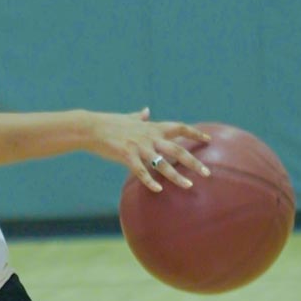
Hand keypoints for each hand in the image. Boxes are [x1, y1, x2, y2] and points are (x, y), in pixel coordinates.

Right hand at [86, 109, 210, 193]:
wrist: (91, 127)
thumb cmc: (110, 123)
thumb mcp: (129, 118)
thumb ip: (140, 116)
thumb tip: (146, 110)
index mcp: (152, 127)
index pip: (179, 127)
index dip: (194, 133)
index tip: (209, 139)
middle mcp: (149, 137)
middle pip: (177, 149)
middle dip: (193, 161)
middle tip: (207, 173)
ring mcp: (139, 147)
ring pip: (162, 163)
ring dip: (176, 175)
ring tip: (188, 186)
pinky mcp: (126, 156)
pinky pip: (140, 171)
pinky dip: (149, 180)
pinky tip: (158, 190)